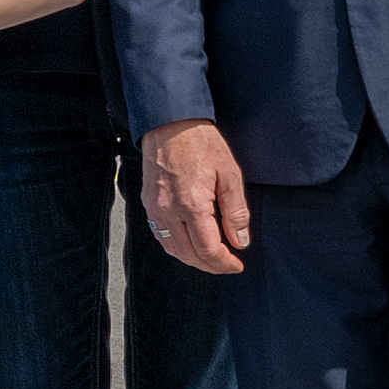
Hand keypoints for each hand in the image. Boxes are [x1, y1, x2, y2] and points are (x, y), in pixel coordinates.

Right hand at [141, 119, 248, 276]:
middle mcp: (169, 211)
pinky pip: (160, 236)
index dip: (224, 263)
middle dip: (210, 266)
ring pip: (172, 249)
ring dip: (192, 259)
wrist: (170, 123)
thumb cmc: (200, 142)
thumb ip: (236, 212)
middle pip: (189, 255)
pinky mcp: (148, 203)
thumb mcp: (229, 174)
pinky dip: (176, 247)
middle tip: (227, 265)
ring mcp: (155, 208)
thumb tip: (240, 241)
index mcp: (192, 205)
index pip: (208, 250)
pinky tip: (189, 243)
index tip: (236, 264)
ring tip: (210, 258)